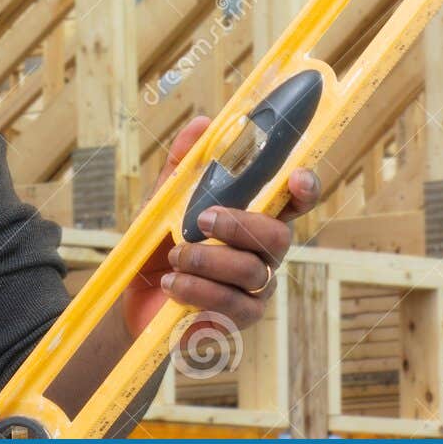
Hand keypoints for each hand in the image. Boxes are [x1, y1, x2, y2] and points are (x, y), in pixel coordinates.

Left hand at [120, 115, 321, 339]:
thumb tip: (202, 124)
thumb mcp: (165, 198)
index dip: (304, 188)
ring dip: (207, 260)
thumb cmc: (161, 242)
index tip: (296, 177)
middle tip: (200, 220)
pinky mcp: (241, 319)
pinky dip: (198, 290)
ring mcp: (258, 287)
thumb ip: (185, 163)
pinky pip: (232, 305)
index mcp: (255, 216)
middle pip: (278, 235)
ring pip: (251, 270)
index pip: (293, 201)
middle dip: (240, 224)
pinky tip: (172, 284)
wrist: (137, 296)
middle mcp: (265, 252)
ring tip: (174, 256)